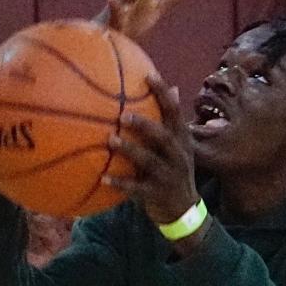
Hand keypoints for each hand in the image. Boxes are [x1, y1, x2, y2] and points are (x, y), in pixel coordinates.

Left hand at [102, 75, 198, 224]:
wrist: (183, 209)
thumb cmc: (174, 170)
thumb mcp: (179, 146)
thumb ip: (172, 122)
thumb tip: (173, 88)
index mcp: (181, 140)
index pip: (175, 113)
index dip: (163, 94)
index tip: (149, 75)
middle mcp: (178, 156)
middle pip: (163, 137)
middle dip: (145, 125)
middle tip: (124, 114)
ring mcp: (168, 176)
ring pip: (149, 161)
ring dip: (129, 150)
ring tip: (110, 139)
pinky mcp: (156, 194)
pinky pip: (136, 188)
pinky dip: (120, 183)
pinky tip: (102, 178)